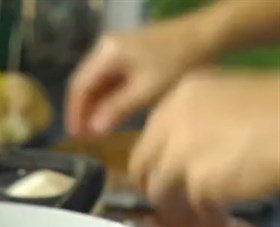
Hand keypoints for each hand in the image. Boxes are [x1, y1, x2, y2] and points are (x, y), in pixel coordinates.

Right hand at [66, 18, 212, 136]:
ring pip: (95, 82)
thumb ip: (116, 110)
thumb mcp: (146, 91)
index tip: (75, 137)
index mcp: (106, 54)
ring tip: (95, 129)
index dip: (75, 114)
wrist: (207, 35)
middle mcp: (105, 48)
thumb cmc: (177, 63)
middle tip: (83, 137)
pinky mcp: (127, 53)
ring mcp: (116, 49)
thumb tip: (92, 130)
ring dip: (93, 106)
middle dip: (82, 111)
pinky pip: (108, 78)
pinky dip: (106, 97)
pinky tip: (110, 113)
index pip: (79, 87)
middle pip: (84, 83)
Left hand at [129, 70, 279, 222]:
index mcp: (182, 96)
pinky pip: (194, 209)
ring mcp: (183, 152)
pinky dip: (208, 215)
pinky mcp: (200, 182)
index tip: (161, 177)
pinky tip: (223, 214)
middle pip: (142, 167)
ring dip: (178, 207)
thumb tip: (173, 159)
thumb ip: (196, 124)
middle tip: (170, 204)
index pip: (148, 137)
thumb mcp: (231, 102)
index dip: (154, 162)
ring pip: (161, 193)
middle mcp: (174, 121)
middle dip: (154, 188)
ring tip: (200, 213)